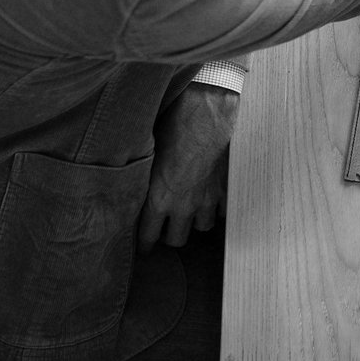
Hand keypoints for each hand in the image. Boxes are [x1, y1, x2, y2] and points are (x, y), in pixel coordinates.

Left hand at [138, 84, 237, 252]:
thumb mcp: (149, 152)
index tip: (144, 246)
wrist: (208, 113)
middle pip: (176, 240)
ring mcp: (207, 200)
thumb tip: (134, 179)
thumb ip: (144, 176)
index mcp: (158, 200)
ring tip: (190, 212)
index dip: (145, 244)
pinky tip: (211, 198)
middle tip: (166, 227)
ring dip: (194, 221)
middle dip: (169, 235)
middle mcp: (183, 206)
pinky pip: (221, 210)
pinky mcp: (226, 189)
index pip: (148, 237)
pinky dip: (216, 208)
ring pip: (201, 227)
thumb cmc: (173, 127)